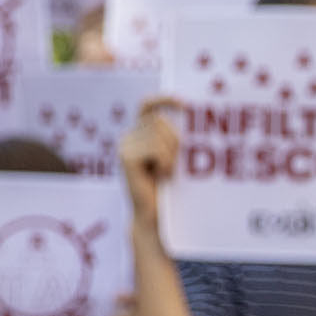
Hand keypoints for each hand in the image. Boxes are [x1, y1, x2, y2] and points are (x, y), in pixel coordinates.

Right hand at [119, 99, 182, 234]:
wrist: (157, 216)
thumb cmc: (172, 187)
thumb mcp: (175, 157)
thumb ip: (175, 137)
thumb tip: (191, 113)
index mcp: (139, 133)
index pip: (147, 105)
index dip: (164, 99)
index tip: (186, 104)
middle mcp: (128, 136)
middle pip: (159, 121)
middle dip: (175, 141)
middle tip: (175, 164)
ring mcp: (124, 146)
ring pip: (159, 135)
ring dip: (171, 155)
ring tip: (166, 173)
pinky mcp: (125, 157)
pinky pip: (156, 149)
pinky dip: (165, 163)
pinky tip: (160, 176)